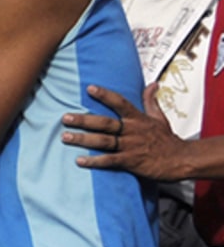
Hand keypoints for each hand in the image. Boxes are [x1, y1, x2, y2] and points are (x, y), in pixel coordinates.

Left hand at [63, 85, 186, 180]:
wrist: (181, 160)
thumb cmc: (167, 140)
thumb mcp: (160, 118)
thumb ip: (151, 102)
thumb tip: (152, 84)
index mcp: (138, 119)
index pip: (120, 103)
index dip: (105, 95)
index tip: (89, 88)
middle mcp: (132, 130)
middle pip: (105, 123)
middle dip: (84, 120)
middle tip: (65, 118)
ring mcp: (131, 146)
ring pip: (104, 141)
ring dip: (83, 139)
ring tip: (65, 137)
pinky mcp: (131, 161)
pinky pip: (110, 160)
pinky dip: (95, 161)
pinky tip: (80, 161)